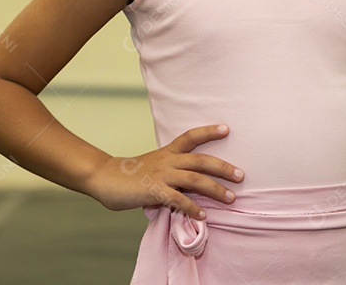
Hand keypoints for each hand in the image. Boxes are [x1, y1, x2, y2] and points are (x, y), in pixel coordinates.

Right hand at [83, 124, 243, 220]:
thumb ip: (170, 174)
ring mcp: (161, 175)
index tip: (227, 129)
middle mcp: (167, 160)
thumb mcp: (152, 167)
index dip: (209, 132)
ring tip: (231, 198)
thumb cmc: (128, 175)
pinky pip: (178, 200)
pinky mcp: (154, 191)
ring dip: (215, 189)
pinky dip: (193, 208)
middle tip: (241, 175)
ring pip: (195, 179)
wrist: (104, 178)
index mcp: (167, 152)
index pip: (191, 137)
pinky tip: (203, 216)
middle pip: (201, 160)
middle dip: (223, 167)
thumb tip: (187, 187)